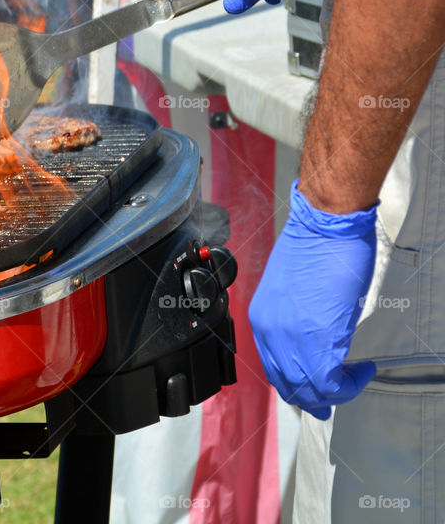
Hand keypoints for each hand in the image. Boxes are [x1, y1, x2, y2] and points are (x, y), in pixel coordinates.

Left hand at [248, 179, 377, 419]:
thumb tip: (312, 336)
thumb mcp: (293, 290)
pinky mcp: (317, 338)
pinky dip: (348, 385)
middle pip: (288, 383)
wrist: (326, 224)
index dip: (295, 381)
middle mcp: (269, 331)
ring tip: (354, 379)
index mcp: (261, 318)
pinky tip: (362, 370)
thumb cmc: (316, 245)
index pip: (273, 366)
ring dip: (334, 392)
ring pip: (308, 388)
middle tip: (333, 399)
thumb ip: (295, 317)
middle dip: (312, 398)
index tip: (314, 384)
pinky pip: (329, 381)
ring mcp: (291, 337)